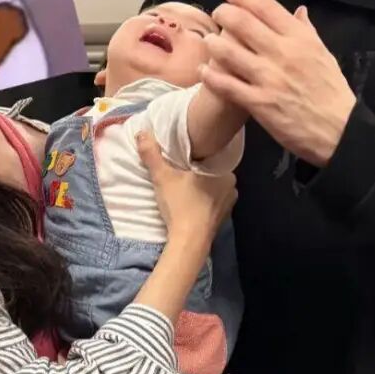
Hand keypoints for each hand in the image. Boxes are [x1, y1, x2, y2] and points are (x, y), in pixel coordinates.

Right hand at [136, 131, 236, 246]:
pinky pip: (214, 200)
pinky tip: (192, 199)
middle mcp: (231, 184)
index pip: (211, 153)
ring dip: (202, 185)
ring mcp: (230, 202)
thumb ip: (152, 154)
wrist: (190, 241)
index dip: (197, 152)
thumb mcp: (163, 177)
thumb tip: (142, 131)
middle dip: (198, 169)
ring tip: (185, 184)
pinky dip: (205, 199)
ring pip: (214, 185)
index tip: (183, 153)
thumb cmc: (180, 206)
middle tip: (180, 168)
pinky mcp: (224, 216)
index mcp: (223, 170)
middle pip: (212, 169)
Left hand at [202, 0, 355, 165]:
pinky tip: (204, 71)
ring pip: (228, 50)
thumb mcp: (324, 54)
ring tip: (209, 42)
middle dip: (223, 12)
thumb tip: (298, 10)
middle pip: (241, 21)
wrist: (340, 130)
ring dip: (213, 43)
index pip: (263, 3)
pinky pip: (226, 85)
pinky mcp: (258, 103)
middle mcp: (281, 52)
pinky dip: (210, 76)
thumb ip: (307, 30)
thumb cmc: (332, 91)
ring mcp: (268, 78)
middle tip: (219, 14)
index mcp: (298, 37)